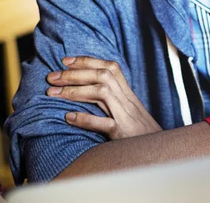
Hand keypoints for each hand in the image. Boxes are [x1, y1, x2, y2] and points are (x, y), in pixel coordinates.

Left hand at [47, 56, 161, 139]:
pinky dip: (85, 119)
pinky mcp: (122, 133)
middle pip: (103, 76)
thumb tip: (89, 89)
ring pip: (102, 93)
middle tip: (51, 77)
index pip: (110, 67)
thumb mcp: (129, 110)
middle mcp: (127, 99)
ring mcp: (125, 115)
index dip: (88, 61)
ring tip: (53, 93)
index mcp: (128, 93)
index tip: (66, 61)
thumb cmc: (140, 132)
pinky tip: (68, 117)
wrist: (158, 149)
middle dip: (75, 74)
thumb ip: (114, 98)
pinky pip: (103, 123)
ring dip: (76, 91)